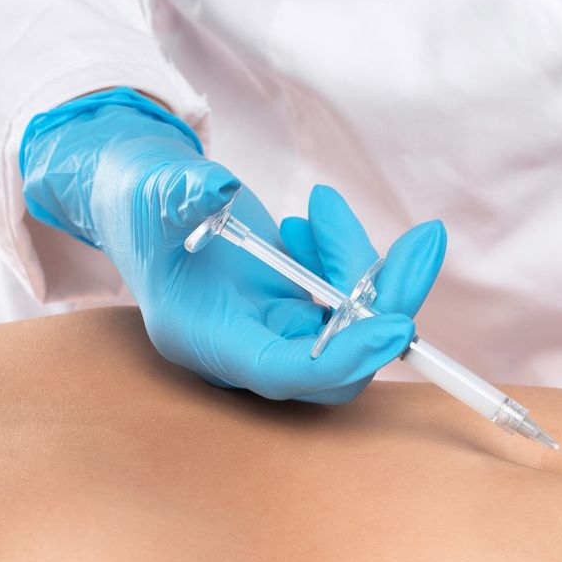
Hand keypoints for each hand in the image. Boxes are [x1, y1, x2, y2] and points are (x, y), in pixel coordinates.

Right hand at [20, 87, 444, 402]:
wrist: (141, 198)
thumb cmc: (139, 200)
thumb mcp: (153, 190)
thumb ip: (181, 194)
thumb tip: (217, 189)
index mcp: (206, 339)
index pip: (286, 372)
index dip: (344, 357)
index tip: (397, 323)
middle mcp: (246, 348)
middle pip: (340, 359)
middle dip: (387, 301)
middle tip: (422, 241)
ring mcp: (274, 331)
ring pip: (353, 326)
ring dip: (364, 266)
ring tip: (323, 207)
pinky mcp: (295, 309)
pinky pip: (349, 299)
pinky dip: (351, 258)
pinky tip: (316, 218)